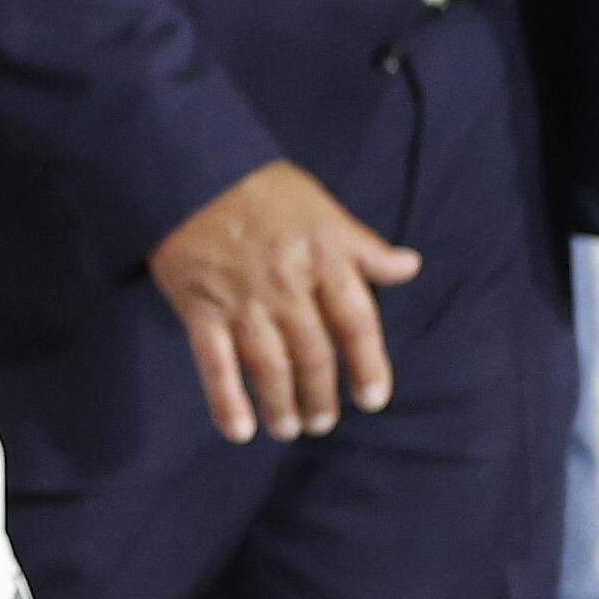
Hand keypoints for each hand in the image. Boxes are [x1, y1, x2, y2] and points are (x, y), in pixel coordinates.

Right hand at [148, 160, 420, 439]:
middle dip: (321, 395)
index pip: (357, 323)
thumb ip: (363, 246)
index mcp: (322, 259)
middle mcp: (286, 286)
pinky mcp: (198, 307)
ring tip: (289, 428)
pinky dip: (226, 400)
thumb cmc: (261, 189)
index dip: (368, 365)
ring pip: (269, 366)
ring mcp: (241, 300)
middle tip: (322, 422)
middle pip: (313, 353)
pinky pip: (214, 363)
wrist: (189, 167)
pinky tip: (238, 430)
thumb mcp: (322, 209)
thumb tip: (409, 266)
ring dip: (282, 405)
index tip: (372, 399)